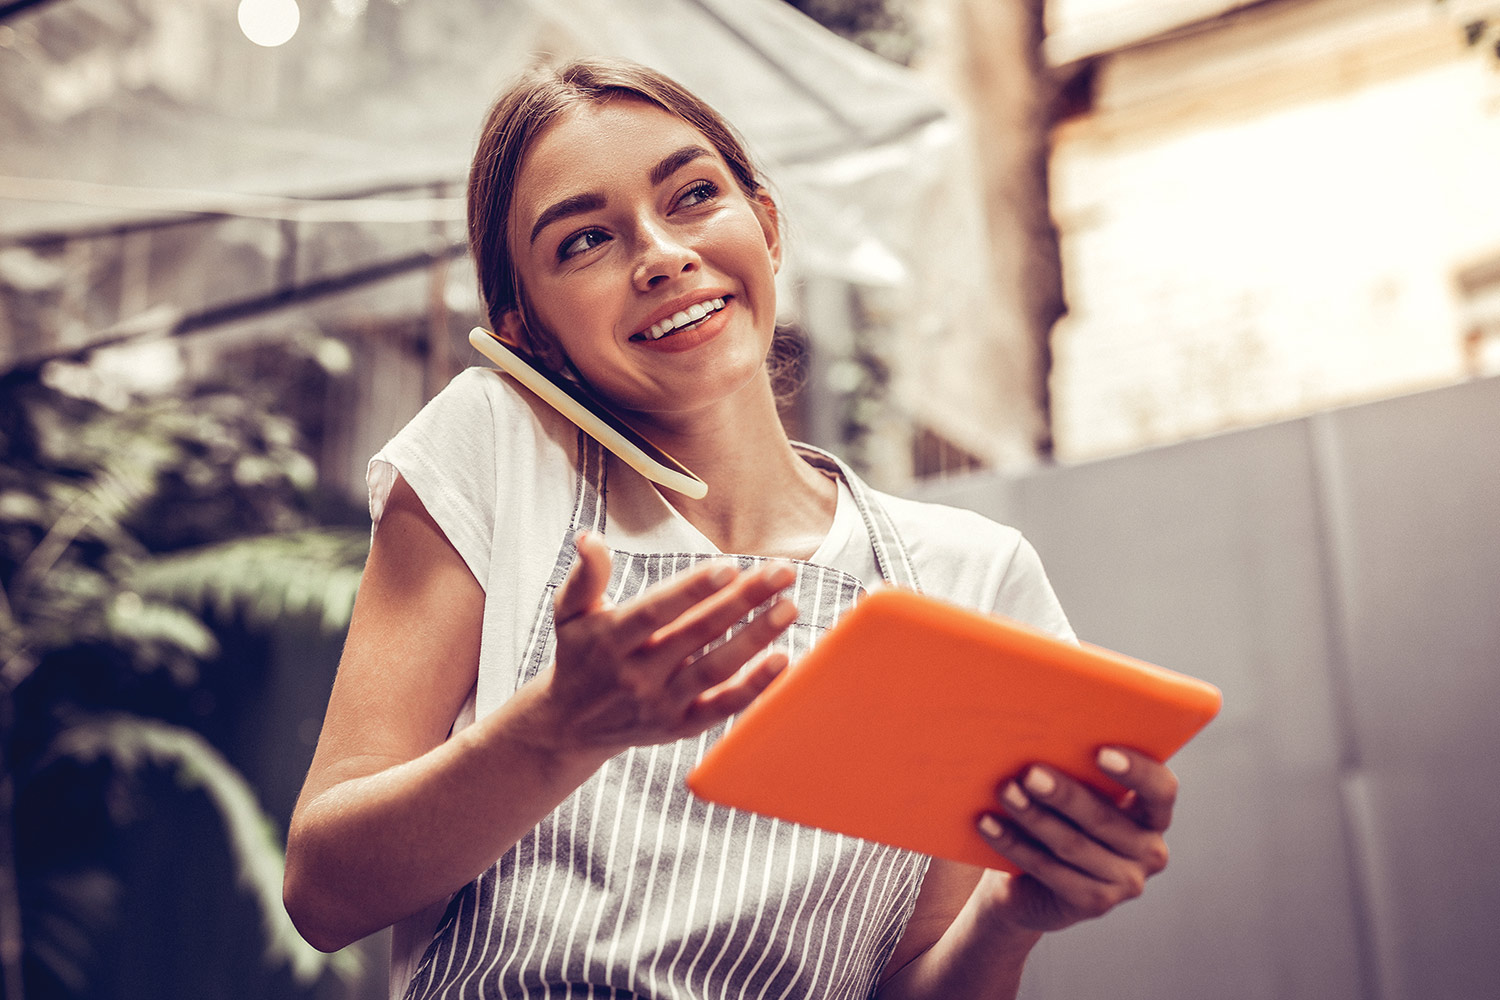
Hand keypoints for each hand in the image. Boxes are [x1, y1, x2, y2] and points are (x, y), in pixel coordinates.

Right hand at [531, 531, 797, 752]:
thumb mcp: (569, 613)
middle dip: (743, 600)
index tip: (730, 567)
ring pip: (716, 669)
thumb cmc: (579, 655)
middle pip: (697, 633)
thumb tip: (588, 537)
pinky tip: (782, 659)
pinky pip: (722, 707)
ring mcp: (660, 704)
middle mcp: (636, 674)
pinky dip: (754, 687)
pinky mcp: (679, 728)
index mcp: (610, 639)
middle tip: (783, 572)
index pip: (656, 611)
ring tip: (790, 607)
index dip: (692, 590)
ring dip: (757, 638)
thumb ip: (585, 575)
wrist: (569, 726)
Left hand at [972, 747, 1176, 933]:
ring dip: (1033, 816)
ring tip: (1005, 791)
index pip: (1161, 790)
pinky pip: (1049, 870)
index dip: (1136, 772)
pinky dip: (1014, 844)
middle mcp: (1150, 851)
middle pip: (1105, 819)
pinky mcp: (1094, 904)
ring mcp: (1125, 883)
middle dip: (1064, 794)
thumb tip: (1038, 735)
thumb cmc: (1056, 819)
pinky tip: (988, 824)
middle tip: (1030, 773)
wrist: (1030, 884)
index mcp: (1153, 814)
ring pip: (1073, 845)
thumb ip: (1074, 770)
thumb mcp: (1072, 795)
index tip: (1101, 752)